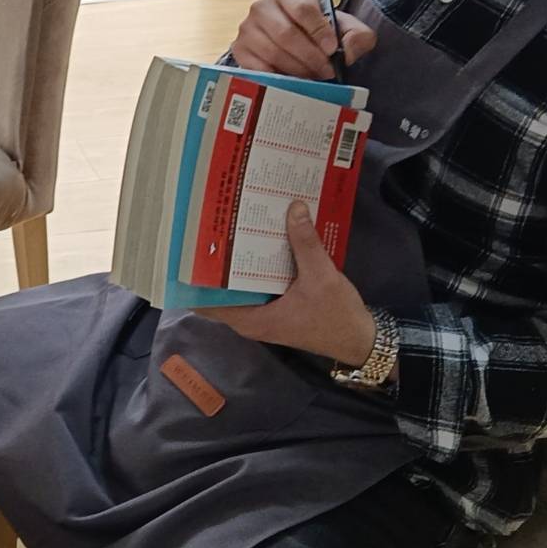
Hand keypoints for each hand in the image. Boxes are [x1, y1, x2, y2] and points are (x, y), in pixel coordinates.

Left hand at [196, 201, 377, 365]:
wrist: (360, 339)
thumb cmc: (336, 316)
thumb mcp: (321, 277)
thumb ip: (305, 243)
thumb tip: (293, 207)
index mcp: (250, 319)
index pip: (205, 303)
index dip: (193, 280)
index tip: (186, 251)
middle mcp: (249, 320)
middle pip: (219, 291)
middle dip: (214, 264)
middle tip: (208, 229)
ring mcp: (262, 315)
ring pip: (237, 288)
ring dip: (234, 264)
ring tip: (228, 229)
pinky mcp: (274, 309)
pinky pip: (255, 287)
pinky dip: (254, 268)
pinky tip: (258, 243)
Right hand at [232, 0, 376, 79]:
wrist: (292, 38)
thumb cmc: (317, 31)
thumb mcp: (344, 27)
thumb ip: (356, 35)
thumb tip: (347, 52)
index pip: (302, 8)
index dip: (319, 30)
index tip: (332, 48)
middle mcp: (261, 6)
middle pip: (286, 34)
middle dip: (310, 56)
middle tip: (326, 71)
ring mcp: (247, 29)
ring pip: (273, 53)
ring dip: (297, 70)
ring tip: (313, 77)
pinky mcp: (240, 50)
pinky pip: (259, 68)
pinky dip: (278, 78)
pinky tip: (293, 81)